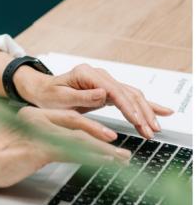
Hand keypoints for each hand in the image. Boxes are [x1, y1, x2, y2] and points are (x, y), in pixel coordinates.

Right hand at [0, 106, 130, 188]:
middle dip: (100, 132)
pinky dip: (94, 156)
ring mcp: (38, 133)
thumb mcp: (16, 144)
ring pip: (79, 136)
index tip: (103, 135)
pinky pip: (73, 151)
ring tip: (122, 157)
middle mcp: (36, 119)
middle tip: (119, 143)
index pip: (65, 117)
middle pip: (76, 121)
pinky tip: (106, 162)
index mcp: (30, 116)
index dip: (88, 125)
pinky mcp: (39, 148)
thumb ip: (33, 140)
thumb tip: (46, 148)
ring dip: (104, 148)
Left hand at [15, 63, 174, 139]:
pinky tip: (161, 111)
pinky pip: (129, 97)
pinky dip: (144, 105)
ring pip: (131, 95)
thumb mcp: (60, 98)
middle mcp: (98, 75)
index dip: (127, 107)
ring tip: (156, 128)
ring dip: (145, 112)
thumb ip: (82, 96)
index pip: (113, 90)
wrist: (42, 90)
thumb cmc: (48, 95)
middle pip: (127, 92)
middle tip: (151, 130)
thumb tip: (103, 94)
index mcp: (86, 74)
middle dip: (142, 112)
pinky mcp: (107, 90)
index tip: (138, 121)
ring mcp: (104, 81)